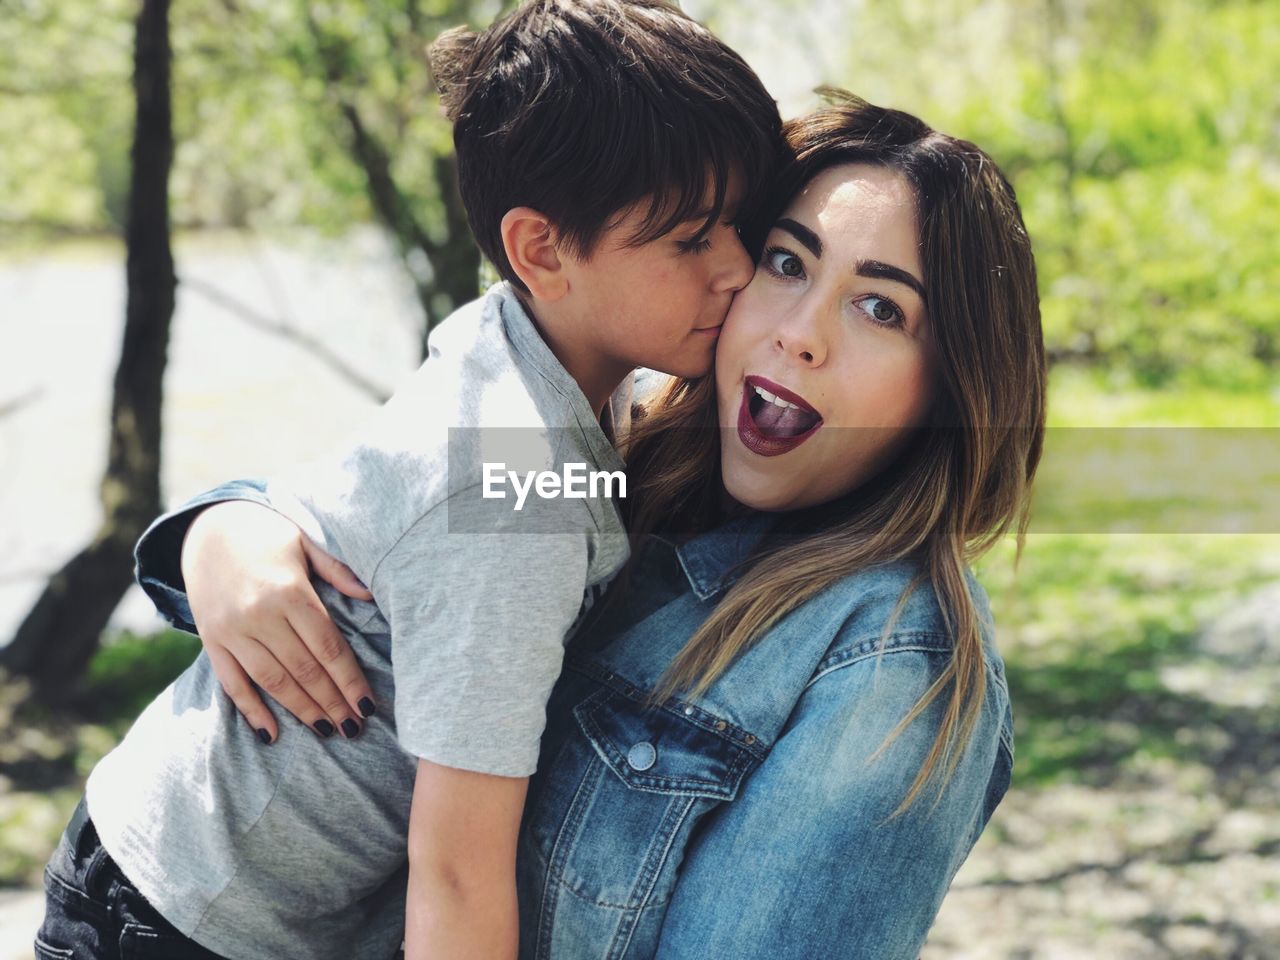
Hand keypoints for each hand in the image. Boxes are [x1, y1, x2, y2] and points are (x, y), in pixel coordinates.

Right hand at [181, 500, 376, 742]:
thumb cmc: (268, 535)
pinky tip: (272, 733)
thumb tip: (370, 596)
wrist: (207, 528)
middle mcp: (259, 615)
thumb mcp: (305, 541)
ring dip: (301, 710)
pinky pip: (231, 682)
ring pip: (272, 681)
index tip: (368, 705)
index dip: (349, 679)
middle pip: (304, 669)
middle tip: (354, 728)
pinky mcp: (211, 640)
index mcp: (289, 591)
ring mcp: (231, 631)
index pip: (327, 646)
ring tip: (327, 731)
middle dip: (332, 702)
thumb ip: (337, 569)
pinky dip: (251, 710)